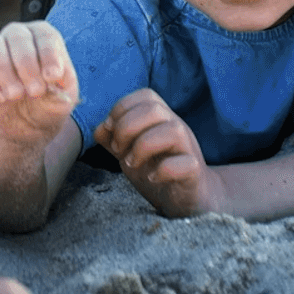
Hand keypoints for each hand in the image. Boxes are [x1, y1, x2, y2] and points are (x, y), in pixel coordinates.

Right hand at [0, 22, 79, 148]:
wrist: (28, 124)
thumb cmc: (49, 103)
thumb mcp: (62, 102)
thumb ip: (61, 92)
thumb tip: (54, 83)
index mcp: (43, 37)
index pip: (44, 34)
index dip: (48, 54)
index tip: (53, 77)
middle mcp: (17, 37)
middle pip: (16, 36)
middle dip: (27, 65)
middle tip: (36, 91)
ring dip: (4, 70)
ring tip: (16, 94)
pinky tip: (3, 98)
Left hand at [94, 89, 223, 217]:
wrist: (190, 198)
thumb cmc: (159, 170)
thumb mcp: (130, 152)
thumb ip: (114, 140)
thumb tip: (99, 129)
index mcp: (162, 119)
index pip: (146, 95)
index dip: (122, 108)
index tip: (110, 131)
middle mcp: (177, 128)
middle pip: (155, 110)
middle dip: (127, 128)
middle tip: (118, 150)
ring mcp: (188, 149)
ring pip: (173, 131)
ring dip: (143, 146)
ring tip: (131, 163)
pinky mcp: (194, 173)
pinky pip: (186, 164)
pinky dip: (164, 170)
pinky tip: (152, 177)